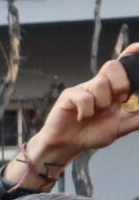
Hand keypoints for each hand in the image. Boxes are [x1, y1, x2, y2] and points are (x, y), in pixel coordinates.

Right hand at [13, 55, 138, 188]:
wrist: (68, 145)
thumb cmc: (91, 134)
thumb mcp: (121, 128)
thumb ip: (136, 119)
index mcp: (113, 89)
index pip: (123, 65)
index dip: (131, 54)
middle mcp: (99, 85)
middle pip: (113, 66)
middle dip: (121, 83)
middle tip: (120, 100)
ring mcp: (84, 89)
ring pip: (100, 83)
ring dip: (102, 103)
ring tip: (96, 114)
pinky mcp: (69, 96)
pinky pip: (83, 97)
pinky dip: (86, 112)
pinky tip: (82, 118)